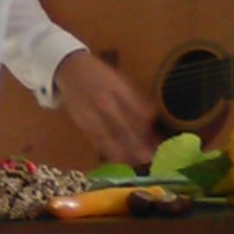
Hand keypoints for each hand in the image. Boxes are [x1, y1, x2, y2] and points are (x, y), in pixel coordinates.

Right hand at [53, 50, 158, 165]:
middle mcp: (107, 104)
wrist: (71, 71)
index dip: (152, 129)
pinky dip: (112, 153)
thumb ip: (137, 99)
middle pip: (128, 130)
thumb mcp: (123, 80)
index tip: (161, 139)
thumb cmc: (102, 76)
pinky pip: (100, 143)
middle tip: (154, 157)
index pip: (141, 113)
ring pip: (113, 140)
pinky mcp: (84, 126)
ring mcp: (94, 116)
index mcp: (120, 90)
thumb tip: (154, 121)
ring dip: (128, 153)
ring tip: (140, 162)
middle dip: (142, 146)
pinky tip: (122, 160)